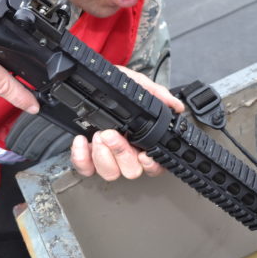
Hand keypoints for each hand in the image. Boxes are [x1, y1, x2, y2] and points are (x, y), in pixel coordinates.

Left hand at [70, 66, 184, 180]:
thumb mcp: (136, 84)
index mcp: (140, 140)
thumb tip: (175, 105)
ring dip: (103, 155)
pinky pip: (86, 169)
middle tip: (112, 134)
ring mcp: (105, 156)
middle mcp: (125, 152)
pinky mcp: (86, 157)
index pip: (154, 165)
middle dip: (121, 153)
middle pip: (131, 171)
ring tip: (99, 133)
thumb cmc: (114, 88)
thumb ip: (156, 94)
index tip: (143, 154)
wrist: (86, 84)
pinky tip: (82, 141)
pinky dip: (82, 157)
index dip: (152, 165)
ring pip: (110, 173)